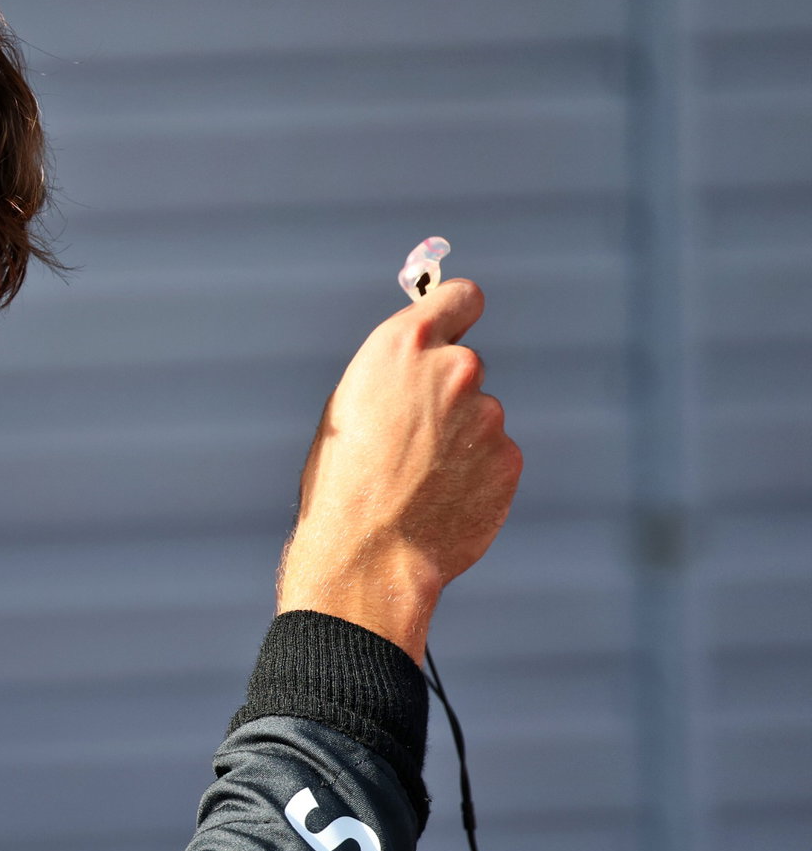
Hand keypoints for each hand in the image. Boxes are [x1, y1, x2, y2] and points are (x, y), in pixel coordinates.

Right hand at [278, 279, 521, 660]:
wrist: (368, 553)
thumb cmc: (341, 482)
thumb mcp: (348, 406)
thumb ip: (395, 374)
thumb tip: (421, 371)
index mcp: (403, 346)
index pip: (461, 297)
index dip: (457, 312)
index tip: (455, 325)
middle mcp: (454, 369)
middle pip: (465, 365)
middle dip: (447, 394)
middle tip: (413, 437)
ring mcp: (488, 415)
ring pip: (478, 417)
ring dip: (459, 440)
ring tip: (418, 479)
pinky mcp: (509, 458)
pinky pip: (493, 456)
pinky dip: (474, 474)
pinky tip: (440, 498)